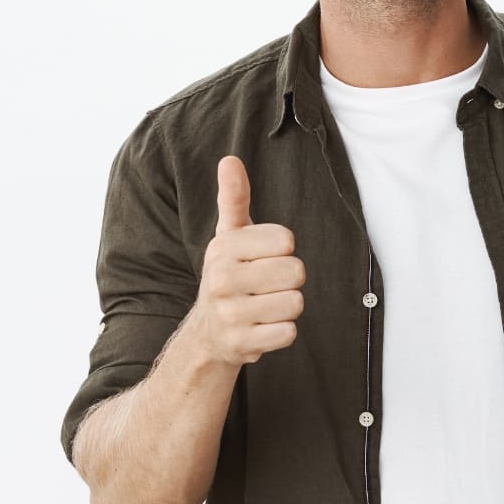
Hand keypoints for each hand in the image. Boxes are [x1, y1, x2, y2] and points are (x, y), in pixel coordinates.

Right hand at [182, 155, 304, 366]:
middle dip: (289, 280)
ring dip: (287, 306)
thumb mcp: (230, 236)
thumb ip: (234, 198)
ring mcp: (230, 314)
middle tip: (266, 285)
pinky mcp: (242, 344)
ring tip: (264, 306)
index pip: (286, 240)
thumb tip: (229, 160)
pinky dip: (283, 332)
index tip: (264, 257)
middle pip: (296, 272)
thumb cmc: (231, 274)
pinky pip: (289, 333)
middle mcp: (221, 279)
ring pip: (296, 303)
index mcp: (224, 248)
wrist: (208, 332)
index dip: (283, 250)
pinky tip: (262, 327)